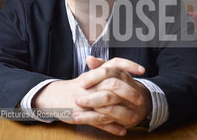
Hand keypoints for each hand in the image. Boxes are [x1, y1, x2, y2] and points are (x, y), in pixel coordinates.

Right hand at [32, 56, 150, 135]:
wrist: (54, 97)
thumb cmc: (74, 88)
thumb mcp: (89, 77)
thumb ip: (103, 71)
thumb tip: (121, 69)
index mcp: (94, 74)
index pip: (113, 64)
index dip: (128, 65)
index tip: (142, 70)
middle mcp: (91, 84)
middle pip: (114, 84)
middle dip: (129, 92)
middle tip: (140, 99)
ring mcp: (87, 99)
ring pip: (109, 104)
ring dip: (124, 112)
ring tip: (136, 117)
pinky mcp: (82, 114)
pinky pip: (100, 121)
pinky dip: (112, 127)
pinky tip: (122, 130)